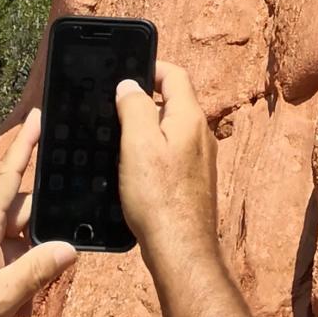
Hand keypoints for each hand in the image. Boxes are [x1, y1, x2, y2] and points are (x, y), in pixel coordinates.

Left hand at [0, 113, 75, 316]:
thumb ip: (35, 273)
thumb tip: (69, 248)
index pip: (8, 176)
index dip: (25, 145)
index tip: (37, 115)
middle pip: (18, 212)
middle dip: (41, 235)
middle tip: (58, 261)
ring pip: (8, 237)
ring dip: (25, 263)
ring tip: (28, 305)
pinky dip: (8, 275)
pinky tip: (15, 311)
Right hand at [116, 60, 220, 280]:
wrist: (181, 249)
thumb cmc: (158, 197)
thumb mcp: (138, 144)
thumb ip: (134, 108)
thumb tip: (130, 84)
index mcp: (190, 117)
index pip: (175, 75)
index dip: (151, 67)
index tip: (126, 72)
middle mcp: (201, 133)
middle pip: (175, 101)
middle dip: (147, 98)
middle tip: (116, 106)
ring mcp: (200, 159)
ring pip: (173, 128)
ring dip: (149, 126)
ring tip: (120, 135)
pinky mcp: (194, 181)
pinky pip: (174, 152)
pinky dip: (155, 150)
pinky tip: (135, 167)